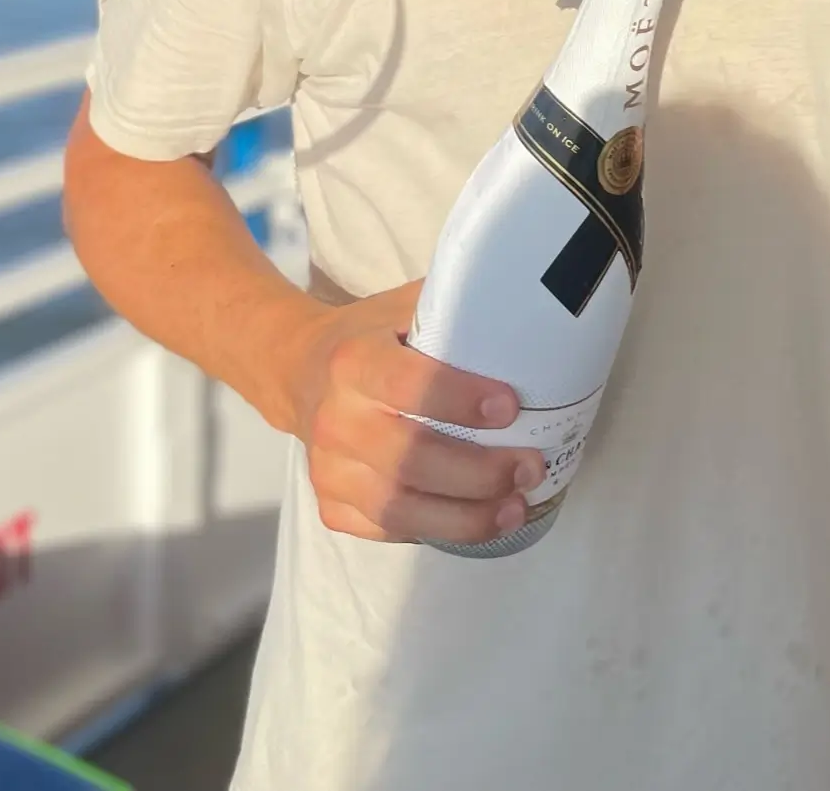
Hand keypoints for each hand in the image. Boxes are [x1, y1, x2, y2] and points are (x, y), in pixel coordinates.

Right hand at [282, 279, 539, 544]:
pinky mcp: (329, 503)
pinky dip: (434, 530)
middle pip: (409, 457)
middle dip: (478, 471)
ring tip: (515, 508)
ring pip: (397, 506)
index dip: (459, 399)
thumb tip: (531, 299)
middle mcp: (336, 417)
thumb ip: (453, 305)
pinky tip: (474, 520)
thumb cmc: (371, 337)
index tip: (510, 407)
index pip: (407, 383)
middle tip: (530, 468)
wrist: (299, 371)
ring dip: (464, 516)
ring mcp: (328, 467)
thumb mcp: (403, 308)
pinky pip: (385, 529)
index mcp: (354, 360)